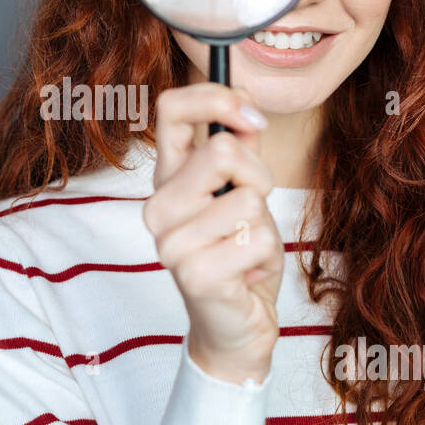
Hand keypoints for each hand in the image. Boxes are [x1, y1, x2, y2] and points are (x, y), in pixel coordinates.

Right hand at [142, 83, 282, 384]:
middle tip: (253, 209)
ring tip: (245, 248)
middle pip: (221, 151)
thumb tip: (244, 101)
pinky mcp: (194, 275)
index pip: (171, 109)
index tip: (250, 116)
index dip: (216, 98)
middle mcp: (158, 208)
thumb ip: (241, 147)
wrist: (234, 326)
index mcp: (166, 180)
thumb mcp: (243, 192)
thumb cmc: (237, 255)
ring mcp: (170, 243)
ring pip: (248, 199)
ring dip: (264, 225)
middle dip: (259, 175)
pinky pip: (257, 239)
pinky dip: (267, 256)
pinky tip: (247, 274)